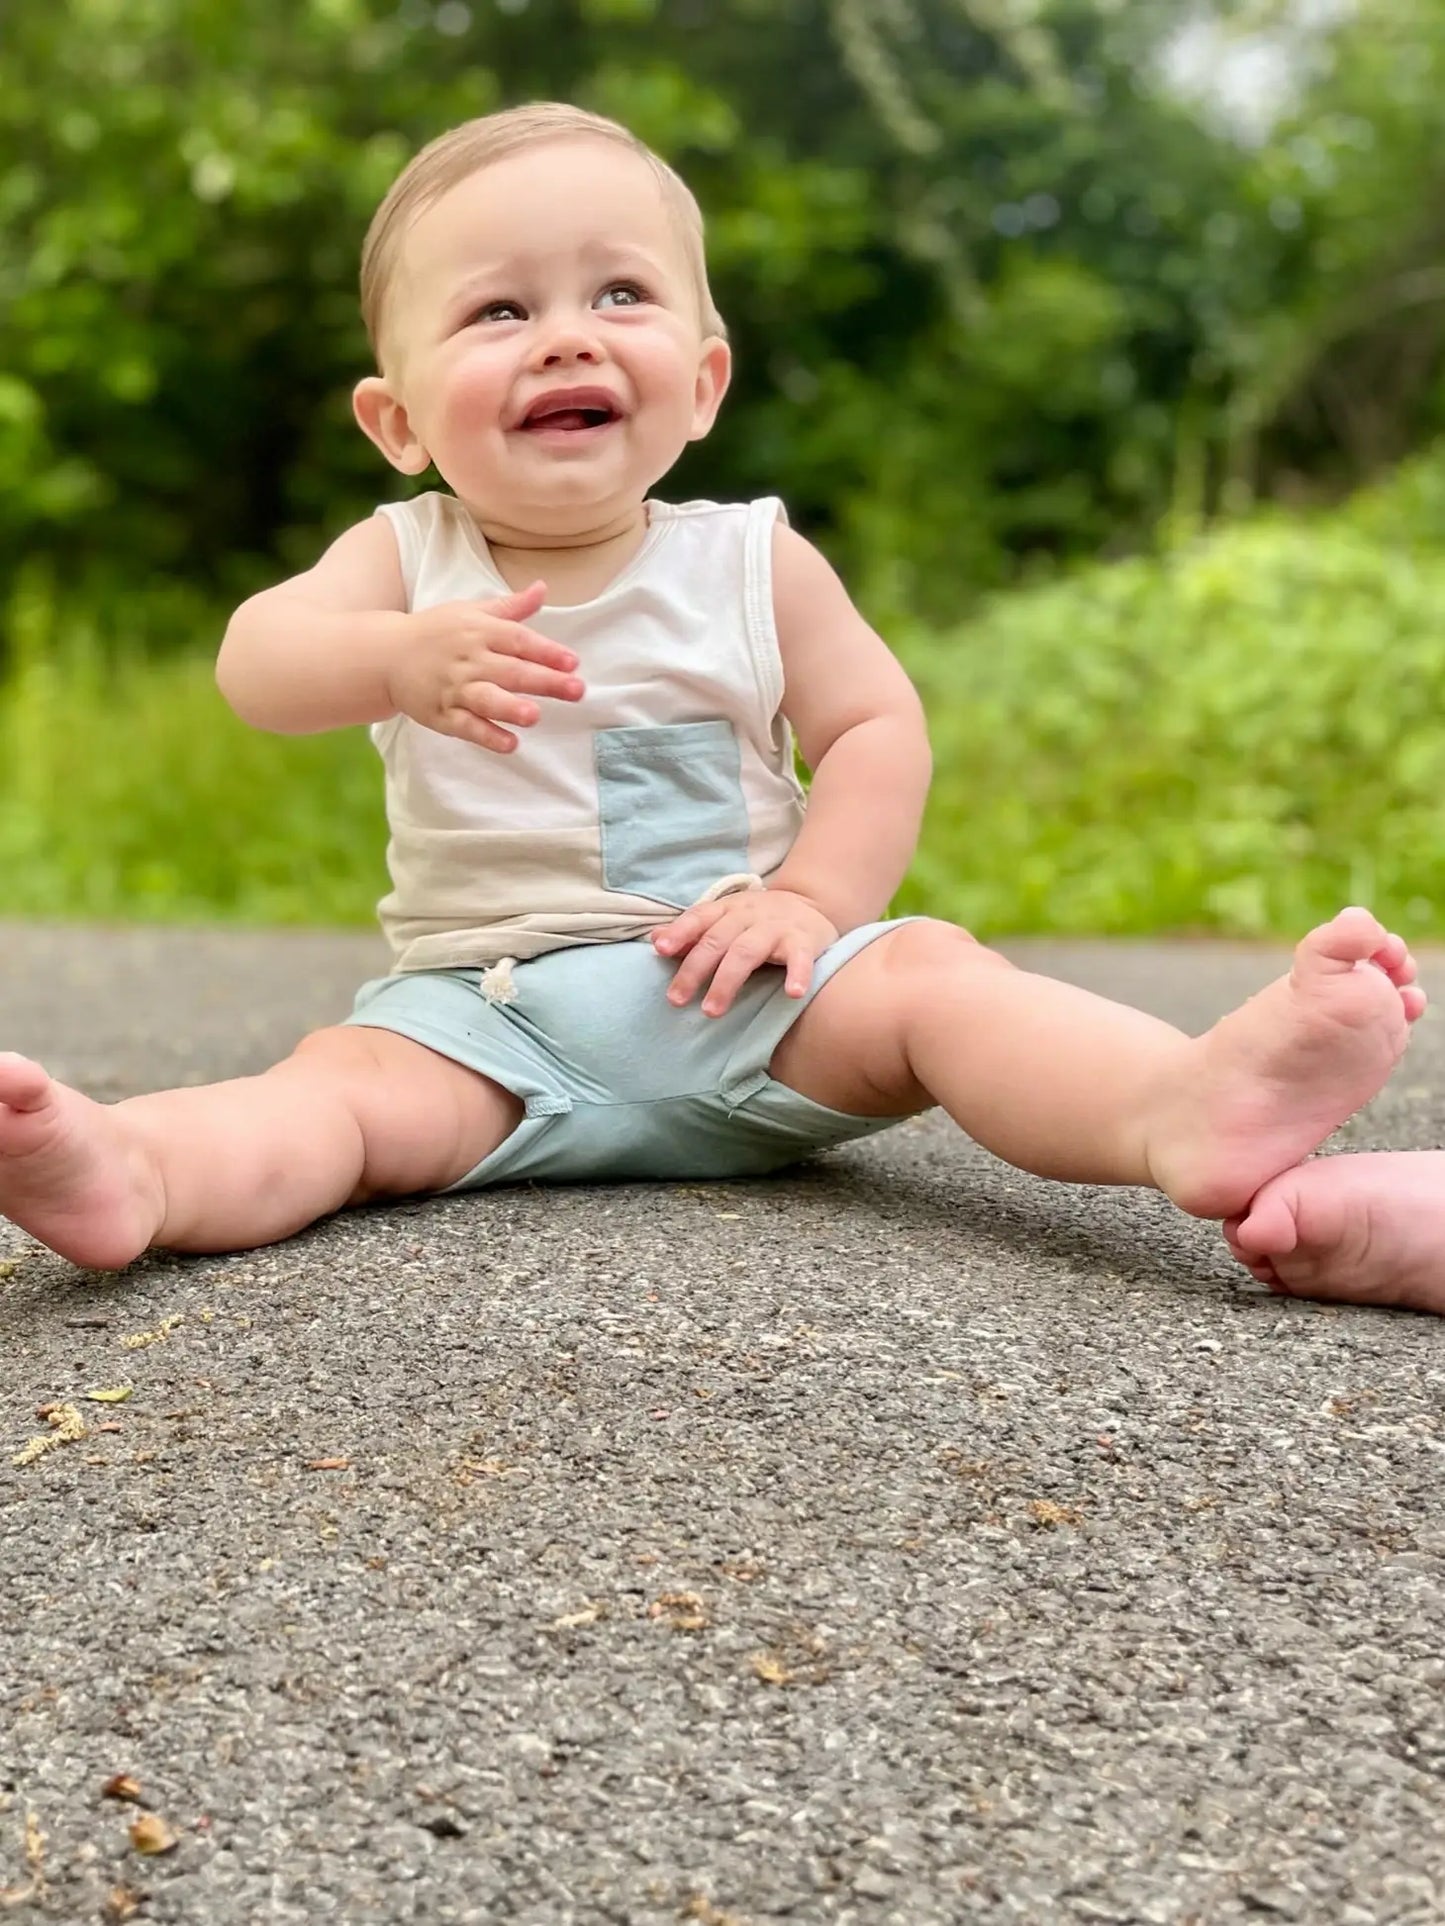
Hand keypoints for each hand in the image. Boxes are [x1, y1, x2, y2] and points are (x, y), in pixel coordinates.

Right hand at [387, 580, 584, 750]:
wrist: (385, 654)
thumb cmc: (437, 631)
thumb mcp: (471, 611)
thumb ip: (510, 607)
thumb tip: (543, 588)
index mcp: (479, 631)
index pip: (518, 640)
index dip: (546, 651)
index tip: (573, 662)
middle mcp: (468, 659)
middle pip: (510, 671)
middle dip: (545, 681)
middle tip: (576, 690)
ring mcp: (453, 688)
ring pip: (485, 699)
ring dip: (510, 708)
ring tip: (534, 715)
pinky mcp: (440, 714)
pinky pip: (465, 726)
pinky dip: (486, 735)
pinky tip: (510, 744)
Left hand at [652, 889, 839, 1016]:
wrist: (811, 904)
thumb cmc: (759, 919)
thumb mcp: (726, 918)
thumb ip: (693, 931)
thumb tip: (655, 939)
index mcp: (727, 910)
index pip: (698, 918)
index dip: (680, 932)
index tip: (661, 950)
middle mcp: (749, 915)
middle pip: (717, 941)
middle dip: (694, 970)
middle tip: (676, 1000)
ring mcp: (776, 928)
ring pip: (747, 952)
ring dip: (727, 981)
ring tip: (712, 1011)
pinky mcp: (804, 941)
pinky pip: (800, 958)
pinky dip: (798, 974)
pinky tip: (793, 993)